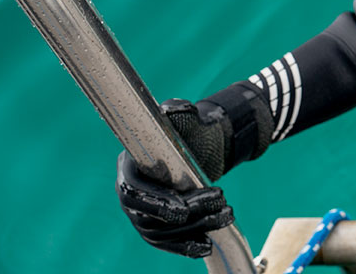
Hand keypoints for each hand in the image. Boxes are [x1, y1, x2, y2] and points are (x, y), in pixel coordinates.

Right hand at [115, 98, 236, 255]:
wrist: (200, 144)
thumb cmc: (188, 129)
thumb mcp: (185, 117)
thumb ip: (179, 111)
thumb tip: (178, 109)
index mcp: (128, 167)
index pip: (133, 193)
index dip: (156, 203)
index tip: (183, 208)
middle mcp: (129, 194)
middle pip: (148, 218)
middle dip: (186, 216)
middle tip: (221, 203)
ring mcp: (140, 213)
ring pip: (160, 233)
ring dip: (194, 229)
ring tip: (226, 215)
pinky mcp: (156, 226)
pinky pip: (166, 243)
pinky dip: (185, 246)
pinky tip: (206, 245)